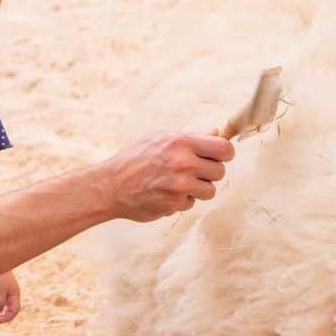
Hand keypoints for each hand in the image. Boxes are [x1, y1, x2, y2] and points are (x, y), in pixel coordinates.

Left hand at [0, 272, 20, 325]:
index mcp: (15, 295)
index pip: (14, 311)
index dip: (5, 318)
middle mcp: (13, 295)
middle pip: (11, 311)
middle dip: (3, 318)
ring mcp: (8, 292)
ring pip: (7, 308)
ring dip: (0, 315)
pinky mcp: (2, 290)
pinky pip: (3, 304)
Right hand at [102, 131, 234, 221]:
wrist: (111, 185)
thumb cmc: (135, 158)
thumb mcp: (160, 138)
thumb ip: (191, 136)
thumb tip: (217, 132)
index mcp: (181, 142)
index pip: (224, 148)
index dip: (225, 153)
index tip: (219, 157)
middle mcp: (182, 163)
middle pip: (220, 171)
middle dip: (209, 173)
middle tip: (193, 171)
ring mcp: (179, 186)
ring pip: (210, 190)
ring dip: (198, 189)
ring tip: (179, 183)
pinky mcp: (174, 204)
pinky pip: (191, 203)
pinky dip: (181, 200)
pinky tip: (165, 193)